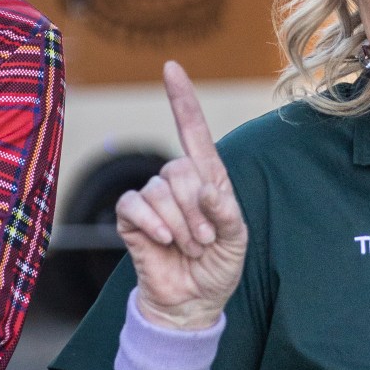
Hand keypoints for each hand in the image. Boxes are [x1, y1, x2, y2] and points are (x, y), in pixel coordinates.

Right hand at [115, 61, 247, 331]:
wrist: (192, 302)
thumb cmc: (218, 267)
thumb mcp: (237, 241)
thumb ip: (227, 212)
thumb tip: (205, 188)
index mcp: (206, 178)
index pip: (191, 130)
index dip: (181, 98)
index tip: (171, 67)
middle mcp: (177, 181)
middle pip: (181, 170)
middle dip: (197, 211)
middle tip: (205, 242)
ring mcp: (152, 198)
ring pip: (160, 190)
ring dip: (180, 225)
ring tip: (189, 248)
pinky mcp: (132, 217)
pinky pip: (135, 204)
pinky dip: (153, 223)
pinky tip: (163, 240)